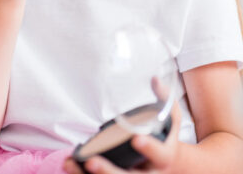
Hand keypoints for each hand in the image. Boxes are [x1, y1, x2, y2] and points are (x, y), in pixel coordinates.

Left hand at [63, 100, 182, 173]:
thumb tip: (154, 79)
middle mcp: (149, 173)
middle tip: (92, 162)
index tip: (136, 138)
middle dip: (109, 172)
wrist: (169, 163)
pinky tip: (71, 166)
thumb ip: (164, 99)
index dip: (150, 148)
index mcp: (164, 157)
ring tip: (71, 164)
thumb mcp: (171, 118)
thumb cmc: (165, 138)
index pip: (160, 154)